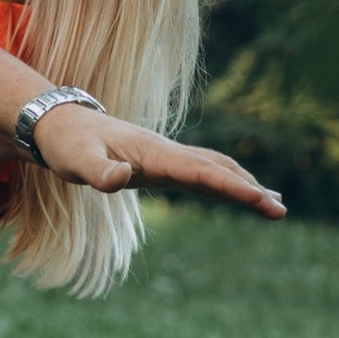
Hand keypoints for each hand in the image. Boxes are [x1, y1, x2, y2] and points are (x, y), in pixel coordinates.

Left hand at [30, 100, 284, 218]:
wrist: (58, 125)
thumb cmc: (68, 146)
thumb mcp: (76, 162)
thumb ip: (100, 173)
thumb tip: (121, 179)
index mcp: (152, 152)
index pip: (199, 171)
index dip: (230, 186)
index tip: (259, 199)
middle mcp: (166, 151)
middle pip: (216, 169)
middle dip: (249, 189)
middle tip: (279, 212)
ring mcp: (166, 156)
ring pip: (214, 168)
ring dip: (244, 185)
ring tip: (275, 205)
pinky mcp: (161, 164)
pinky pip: (202, 173)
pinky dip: (227, 183)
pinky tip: (242, 194)